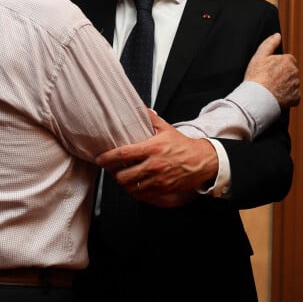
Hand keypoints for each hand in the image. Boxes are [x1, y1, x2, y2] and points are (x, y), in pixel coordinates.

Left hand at [96, 111, 218, 207]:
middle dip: (114, 173)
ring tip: (121, 177)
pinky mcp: (163, 190)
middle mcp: (154, 166)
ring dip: (123, 183)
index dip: (107, 158)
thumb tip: (139, 107)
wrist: (202, 161)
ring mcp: (158, 180)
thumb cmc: (182, 144)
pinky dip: (134, 192)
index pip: (123, 154)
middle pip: (124, 175)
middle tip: (111, 169)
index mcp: (152, 148)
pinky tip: (133, 185)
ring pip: (131, 187)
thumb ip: (150, 118)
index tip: (100, 159)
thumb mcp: (165, 128)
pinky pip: (142, 196)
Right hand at [244, 33, 299, 107]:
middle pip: (290, 72)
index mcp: (288, 60)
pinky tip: (276, 95)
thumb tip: (277, 35)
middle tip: (269, 79)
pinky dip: (286, 96)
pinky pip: (292, 96)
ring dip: (284, 85)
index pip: (287, 60)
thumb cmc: (256, 77)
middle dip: (282, 74)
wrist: (257, 98)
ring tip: (271, 88)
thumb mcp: (259, 56)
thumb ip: (269, 43)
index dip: (277, 64)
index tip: (269, 69)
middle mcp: (295, 72)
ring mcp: (296, 86)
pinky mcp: (296, 98)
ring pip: (291, 83)